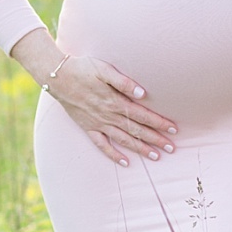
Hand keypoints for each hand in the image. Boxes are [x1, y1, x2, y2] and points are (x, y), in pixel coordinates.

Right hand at [46, 56, 179, 166]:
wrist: (57, 78)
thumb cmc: (83, 69)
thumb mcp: (104, 69)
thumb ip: (124, 82)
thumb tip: (143, 94)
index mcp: (115, 102)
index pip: (142, 115)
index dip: (159, 123)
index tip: (174, 129)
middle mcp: (108, 116)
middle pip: (136, 131)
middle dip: (156, 139)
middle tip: (172, 148)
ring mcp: (98, 124)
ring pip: (123, 140)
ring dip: (140, 149)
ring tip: (156, 157)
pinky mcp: (88, 128)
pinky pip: (102, 145)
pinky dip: (113, 155)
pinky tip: (125, 162)